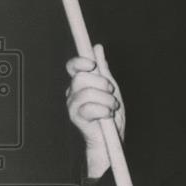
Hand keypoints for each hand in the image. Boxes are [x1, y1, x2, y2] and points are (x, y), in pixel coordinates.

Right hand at [66, 44, 124, 178]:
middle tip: (111, 95)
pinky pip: (89, 108)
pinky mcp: (76, 118)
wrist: (112, 138)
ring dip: (106, 100)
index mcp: (81, 83)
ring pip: (87, 92)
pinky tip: (107, 116)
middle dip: (102, 85)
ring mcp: (72, 105)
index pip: (73, 66)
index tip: (92, 64)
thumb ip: (103, 69)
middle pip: (82, 78)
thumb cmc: (111, 113)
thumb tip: (97, 48)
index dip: (80, 61)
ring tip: (111, 108)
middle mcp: (73, 92)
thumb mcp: (110, 88)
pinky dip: (104, 111)